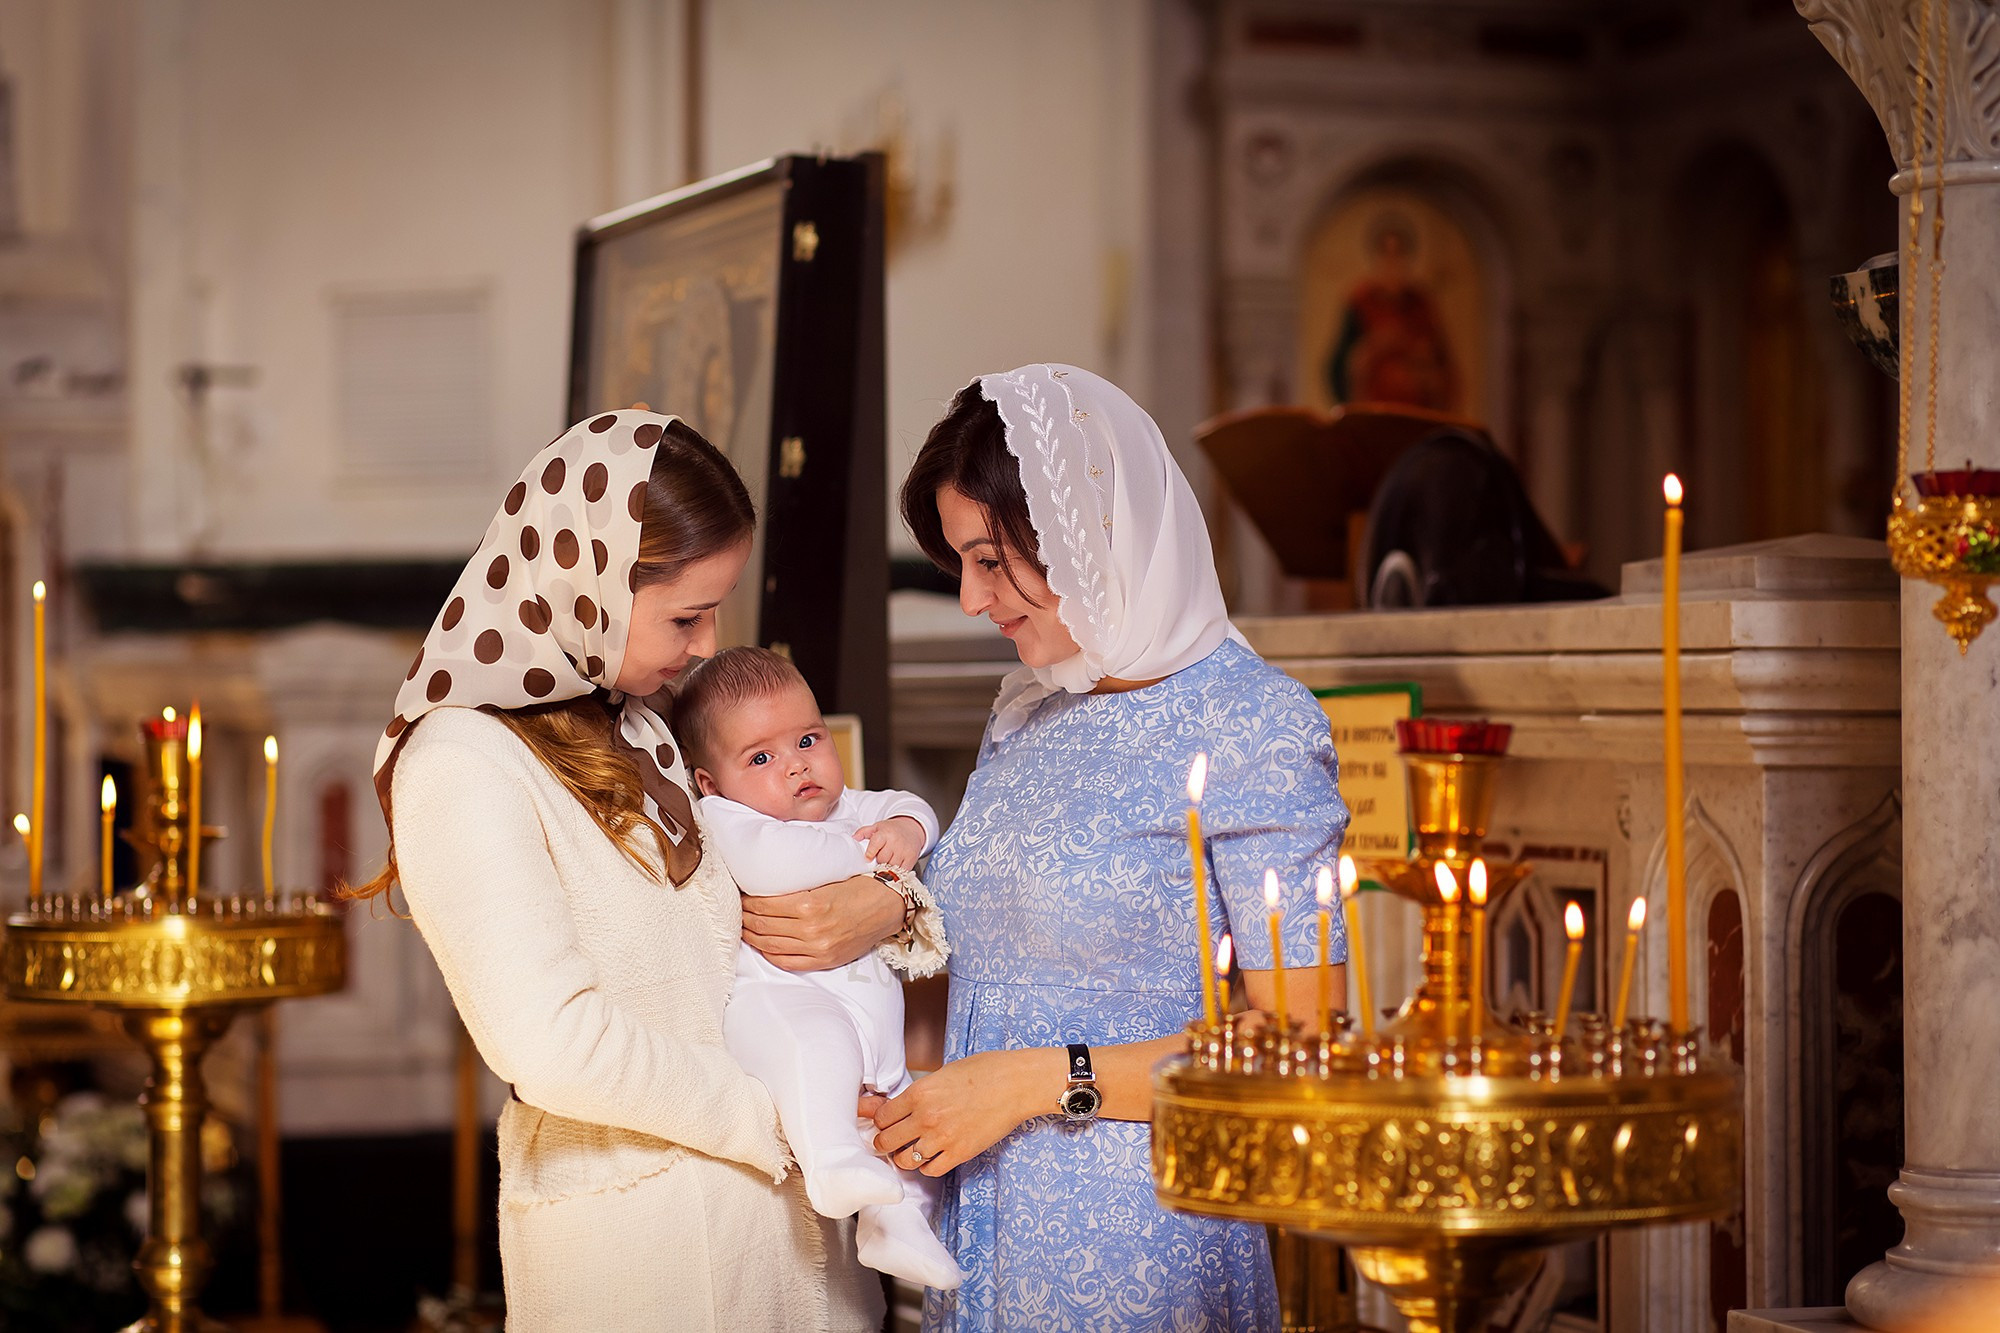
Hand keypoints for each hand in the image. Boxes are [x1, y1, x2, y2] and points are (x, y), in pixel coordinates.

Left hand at [740, 874, 903, 971]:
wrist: (888, 906)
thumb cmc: (859, 886)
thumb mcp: (827, 879)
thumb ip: (799, 888)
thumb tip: (768, 888)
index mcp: (810, 903)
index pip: (765, 905)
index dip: (748, 901)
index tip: (741, 894)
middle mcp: (811, 928)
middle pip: (763, 925)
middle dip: (745, 917)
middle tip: (737, 909)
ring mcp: (817, 947)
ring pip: (770, 945)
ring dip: (752, 936)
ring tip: (744, 926)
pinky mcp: (824, 960)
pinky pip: (787, 961)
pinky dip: (769, 953)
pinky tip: (762, 945)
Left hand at [856, 816, 925, 871]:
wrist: (911, 828)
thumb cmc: (892, 829)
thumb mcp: (877, 827)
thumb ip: (863, 832)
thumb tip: (853, 839)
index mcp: (885, 833)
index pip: (875, 845)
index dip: (870, 853)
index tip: (868, 857)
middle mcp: (896, 842)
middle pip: (882, 859)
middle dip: (879, 861)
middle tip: (880, 857)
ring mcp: (904, 851)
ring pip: (891, 867)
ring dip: (888, 867)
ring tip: (888, 861)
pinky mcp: (912, 858)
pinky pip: (902, 871)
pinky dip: (897, 871)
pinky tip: (896, 865)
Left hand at [869, 1048, 1064, 1176]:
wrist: (1016, 1084)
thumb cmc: (984, 1071)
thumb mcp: (943, 1073)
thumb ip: (920, 1092)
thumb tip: (901, 1106)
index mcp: (919, 1092)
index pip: (881, 1117)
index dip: (880, 1121)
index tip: (885, 1123)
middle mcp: (926, 1117)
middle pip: (885, 1141)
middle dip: (884, 1142)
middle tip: (890, 1141)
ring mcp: (942, 1138)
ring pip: (904, 1160)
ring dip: (904, 1156)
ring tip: (911, 1150)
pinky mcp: (960, 1153)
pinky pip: (930, 1170)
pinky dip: (927, 1166)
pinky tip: (932, 1156)